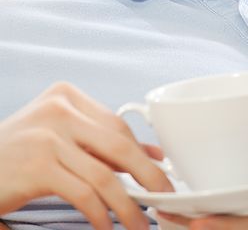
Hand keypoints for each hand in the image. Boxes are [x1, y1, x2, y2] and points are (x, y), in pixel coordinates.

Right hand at [0, 82, 172, 229]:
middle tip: (163, 197)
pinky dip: (101, 215)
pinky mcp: (38, 166)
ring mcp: (47, 136)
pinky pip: (83, 194)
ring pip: (104, 174)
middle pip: (117, 145)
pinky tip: (106, 226)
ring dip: (126, 205)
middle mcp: (59, 109)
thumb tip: (152, 155)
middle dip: (147, 176)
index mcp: (67, 96)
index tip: (159, 173)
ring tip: (137, 223)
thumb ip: (102, 142)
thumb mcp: (61, 137)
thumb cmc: (19, 152)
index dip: (142, 152)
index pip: (116, 125)